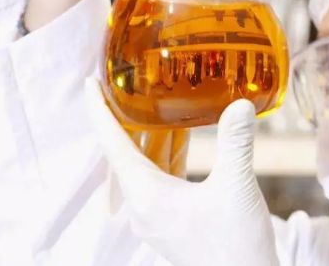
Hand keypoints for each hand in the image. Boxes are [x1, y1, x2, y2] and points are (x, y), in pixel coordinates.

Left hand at [84, 78, 278, 265]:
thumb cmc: (236, 244)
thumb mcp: (237, 186)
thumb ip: (235, 143)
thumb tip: (239, 105)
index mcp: (148, 196)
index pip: (113, 146)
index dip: (99, 113)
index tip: (88, 85)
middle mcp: (143, 209)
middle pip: (122, 157)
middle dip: (120, 123)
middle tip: (121, 91)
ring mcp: (154, 220)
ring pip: (139, 172)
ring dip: (144, 142)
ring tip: (148, 113)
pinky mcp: (168, 226)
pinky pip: (154, 184)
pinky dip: (160, 161)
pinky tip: (176, 150)